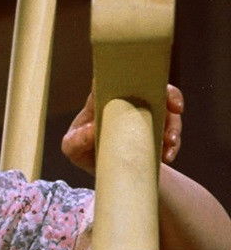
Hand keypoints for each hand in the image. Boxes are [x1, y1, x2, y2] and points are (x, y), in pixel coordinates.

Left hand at [61, 83, 182, 173]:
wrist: (103, 171)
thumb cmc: (84, 151)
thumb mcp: (73, 148)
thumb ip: (76, 141)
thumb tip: (93, 129)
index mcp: (104, 101)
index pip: (117, 80)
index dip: (130, 78)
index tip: (144, 85)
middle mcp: (127, 104)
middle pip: (152, 89)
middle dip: (169, 95)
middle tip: (176, 109)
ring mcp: (144, 117)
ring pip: (168, 112)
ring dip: (174, 125)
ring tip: (169, 143)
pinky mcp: (157, 133)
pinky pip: (172, 134)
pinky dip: (173, 144)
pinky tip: (168, 155)